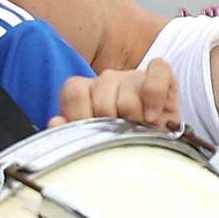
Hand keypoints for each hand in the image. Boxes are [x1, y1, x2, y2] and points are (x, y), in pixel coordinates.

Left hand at [55, 62, 183, 130]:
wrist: (161, 144)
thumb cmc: (124, 142)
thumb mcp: (95, 140)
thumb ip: (71, 132)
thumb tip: (56, 121)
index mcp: (87, 91)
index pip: (74, 91)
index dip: (80, 115)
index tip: (91, 135)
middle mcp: (109, 80)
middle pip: (101, 97)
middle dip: (111, 123)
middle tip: (120, 138)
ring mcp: (134, 75)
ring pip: (128, 94)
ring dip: (135, 118)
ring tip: (140, 132)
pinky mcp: (162, 74)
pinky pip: (157, 73)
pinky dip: (155, 96)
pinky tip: (153, 116)